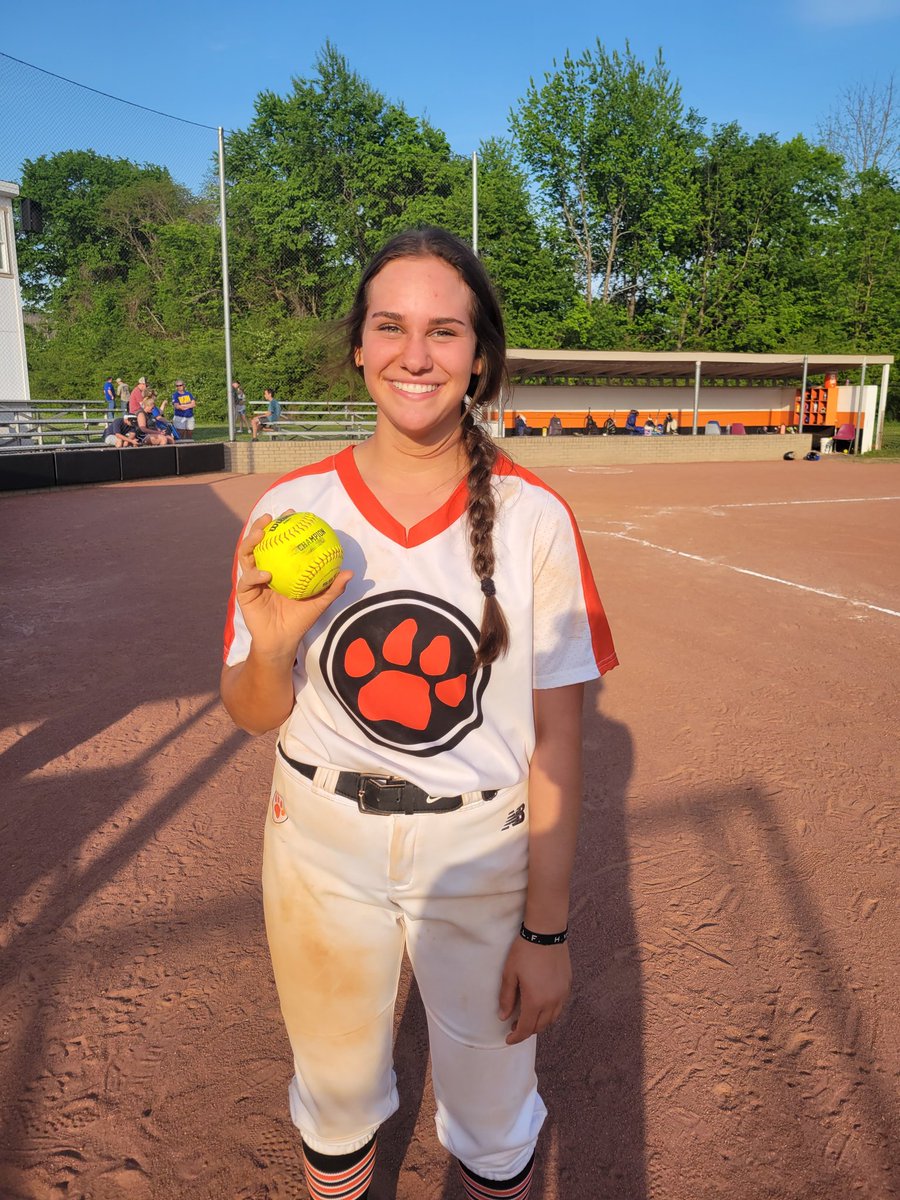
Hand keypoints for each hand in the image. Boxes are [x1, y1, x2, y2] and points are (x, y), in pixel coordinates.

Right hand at [236, 511, 351, 659]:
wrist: (282, 640)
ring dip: (251, 543)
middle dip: (259, 526)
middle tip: (270, 518)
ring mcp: (251, 580)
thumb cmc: (300, 620)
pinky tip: (266, 573)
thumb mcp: (319, 602)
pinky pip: (247, 580)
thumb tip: (350, 573)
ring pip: (246, 556)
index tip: (292, 513)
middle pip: (257, 543)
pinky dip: (255, 574)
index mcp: (279, 567)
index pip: (278, 542)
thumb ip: (332, 588)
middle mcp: (262, 569)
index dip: (283, 526)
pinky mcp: (244, 593)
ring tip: (260, 535)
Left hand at [498, 936, 571, 1045]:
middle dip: (527, 1030)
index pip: (526, 1028)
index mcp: (535, 1001)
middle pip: (540, 1026)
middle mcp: (552, 1002)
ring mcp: (562, 994)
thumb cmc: (525, 952)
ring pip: (552, 1018)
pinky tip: (542, 1005)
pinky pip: (559, 1007)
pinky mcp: (567, 985)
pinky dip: (550, 1012)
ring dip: (540, 1023)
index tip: (508, 1039)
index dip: (516, 1037)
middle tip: (515, 1027)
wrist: (546, 933)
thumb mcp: (510, 973)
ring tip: (528, 1017)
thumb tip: (504, 1017)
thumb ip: (507, 997)